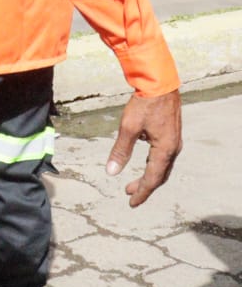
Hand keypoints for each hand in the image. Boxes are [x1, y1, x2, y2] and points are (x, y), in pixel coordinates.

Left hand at [107, 88, 181, 207]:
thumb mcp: (128, 128)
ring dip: (149, 177)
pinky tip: (144, 163)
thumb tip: (111, 172)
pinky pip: (163, 157)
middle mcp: (173, 149)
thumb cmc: (144, 104)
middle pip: (159, 175)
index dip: (142, 192)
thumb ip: (121, 151)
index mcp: (165, 150)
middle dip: (144, 187)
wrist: (159, 84)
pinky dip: (153, 166)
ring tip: (133, 185)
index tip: (131, 203)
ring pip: (162, 167)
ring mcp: (174, 142)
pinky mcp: (171, 135)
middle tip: (129, 194)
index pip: (152, 178)